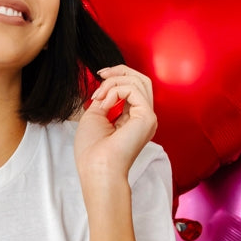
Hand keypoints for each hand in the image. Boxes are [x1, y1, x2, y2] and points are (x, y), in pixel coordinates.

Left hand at [74, 65, 157, 185]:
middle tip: (101, 74)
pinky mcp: (147, 117)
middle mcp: (144, 118)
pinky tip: (104, 104)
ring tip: (98, 96)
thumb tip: (107, 87)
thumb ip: (104, 100)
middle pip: (141, 80)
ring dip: (114, 82)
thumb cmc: (92, 151)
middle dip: (120, 71)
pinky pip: (133, 90)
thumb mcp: (94, 117)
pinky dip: (115, 90)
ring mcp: (148, 117)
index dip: (117, 77)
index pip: (134, 88)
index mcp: (134, 120)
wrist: (96, 169)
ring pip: (139, 81)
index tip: (99, 76)